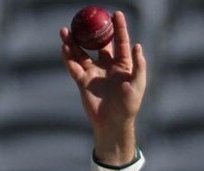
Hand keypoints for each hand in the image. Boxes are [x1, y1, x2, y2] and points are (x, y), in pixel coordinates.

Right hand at [60, 11, 146, 164]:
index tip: (115, 13)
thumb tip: (137, 45)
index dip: (118, 27)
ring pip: (81, 53)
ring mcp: (94, 73)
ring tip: (66, 30)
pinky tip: (64, 47)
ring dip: (73, 42)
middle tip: (85, 18)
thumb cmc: (129, 106)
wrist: (113, 124)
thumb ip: (139, 66)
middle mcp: (107, 66)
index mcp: (122, 65)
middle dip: (91, 31)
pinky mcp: (83, 82)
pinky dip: (68, 57)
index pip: (120, 42)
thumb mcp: (138, 85)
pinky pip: (73, 67)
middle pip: (97, 44)